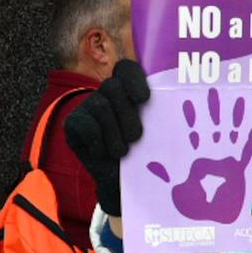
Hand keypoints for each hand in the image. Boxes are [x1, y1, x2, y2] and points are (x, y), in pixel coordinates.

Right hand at [63, 59, 150, 217]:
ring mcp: (87, 106)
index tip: (144, 100)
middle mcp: (106, 93)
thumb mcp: (156, 131)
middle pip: (113, 87)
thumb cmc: (143, 154)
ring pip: (100, 106)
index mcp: (129, 89)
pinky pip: (86, 125)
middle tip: (135, 137)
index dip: (133, 79)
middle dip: (127, 115)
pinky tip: (102, 153)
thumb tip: (179, 101)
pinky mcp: (73, 123)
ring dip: (115, 134)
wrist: (123, 183)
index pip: (126, 69)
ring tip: (122, 151)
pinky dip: (98, 142)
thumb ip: (159, 112)